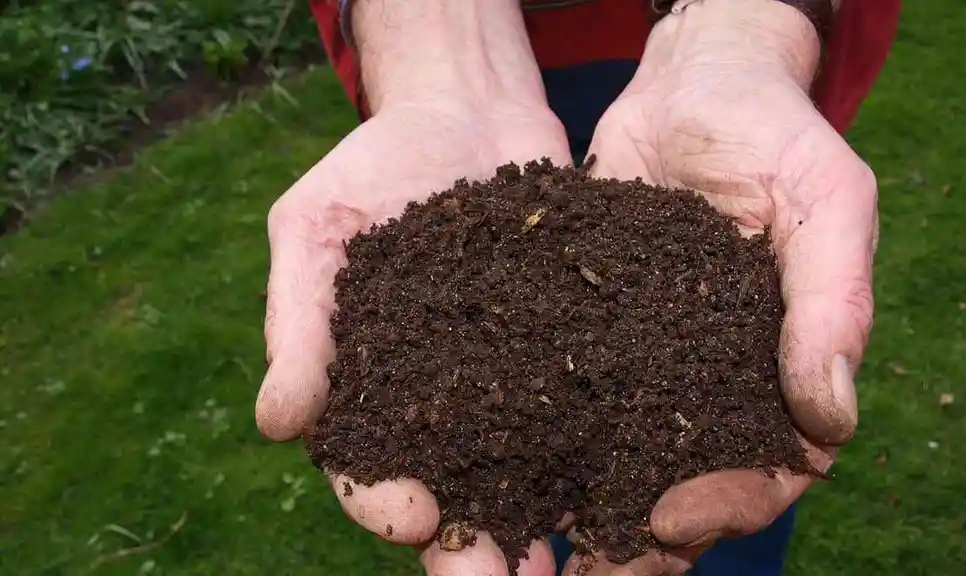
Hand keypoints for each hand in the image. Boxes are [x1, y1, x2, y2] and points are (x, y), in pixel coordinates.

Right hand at [256, 2, 571, 573]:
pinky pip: (591, 407)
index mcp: (370, 390)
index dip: (383, 501)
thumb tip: (276, 424)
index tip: (412, 515)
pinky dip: (609, 449)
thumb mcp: (316, 227)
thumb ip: (299, 321)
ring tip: (576, 564)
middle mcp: (444, 403)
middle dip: (474, 546)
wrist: (464, 108)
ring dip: (548, 523)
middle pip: (455, 492)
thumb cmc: (373, 165)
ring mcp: (513, 381)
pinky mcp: (573, 351)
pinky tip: (638, 484)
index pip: (367, 466)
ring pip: (528, 471)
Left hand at [568, 2, 876, 572]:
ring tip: (528, 551)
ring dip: (579, 511)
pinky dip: (533, 440)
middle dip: (641, 541)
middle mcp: (712, 382)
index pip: (769, 468)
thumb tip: (831, 419)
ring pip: (618, 460)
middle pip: (686, 487)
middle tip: (583, 572)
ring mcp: (648, 363)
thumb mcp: (824, 199)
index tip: (669, 522)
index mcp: (781, 369)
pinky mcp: (587, 334)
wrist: (688, 84)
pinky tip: (488, 467)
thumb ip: (832, 303)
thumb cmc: (772, 132)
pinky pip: (563, 399)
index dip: (727, 506)